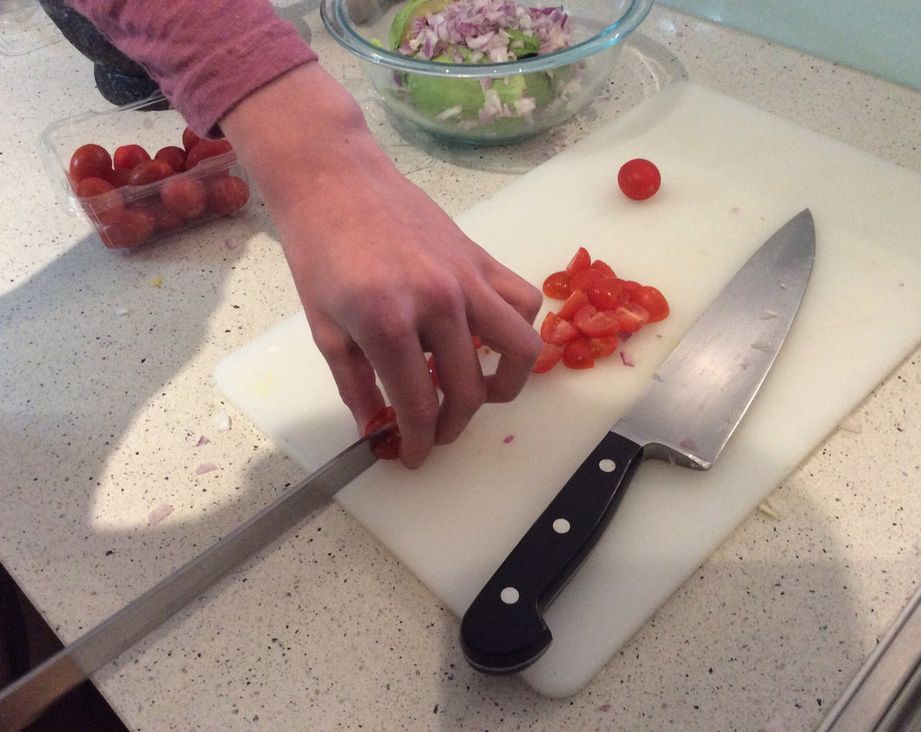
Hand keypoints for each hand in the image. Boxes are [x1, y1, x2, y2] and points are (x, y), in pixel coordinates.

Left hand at [221, 64, 541, 466]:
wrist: (335, 179)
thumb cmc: (319, 251)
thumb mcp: (324, 328)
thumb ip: (355, 385)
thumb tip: (375, 429)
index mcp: (389, 324)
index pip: (419, 406)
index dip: (419, 443)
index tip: (415, 457)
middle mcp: (439, 303)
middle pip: (469, 390)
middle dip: (454, 426)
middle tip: (438, 432)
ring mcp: (467, 278)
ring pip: (520, 347)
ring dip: (507, 382)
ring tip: (483, 390)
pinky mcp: (481, 258)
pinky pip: (523, 300)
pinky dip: (516, 328)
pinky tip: (488, 335)